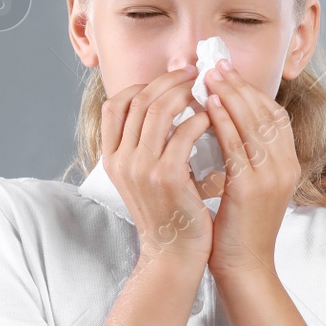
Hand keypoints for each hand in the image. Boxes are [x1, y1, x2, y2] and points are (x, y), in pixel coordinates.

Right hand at [101, 65, 214, 267]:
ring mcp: (141, 168)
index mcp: (111, 158)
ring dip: (185, 93)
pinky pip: (185, 132)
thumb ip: (146, 143)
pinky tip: (214, 117)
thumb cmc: (168, 212)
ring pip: (159, 110)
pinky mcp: (167, 176)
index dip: (141, 85)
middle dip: (168, 80)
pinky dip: (201, 118)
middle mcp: (121, 160)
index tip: (169, 79)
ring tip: (205, 89)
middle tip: (194, 72)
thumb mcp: (144, 176)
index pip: (114, 105)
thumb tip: (166, 102)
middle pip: (139, 100)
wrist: (174, 253)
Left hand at [201, 59, 298, 279]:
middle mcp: (286, 167)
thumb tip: (223, 123)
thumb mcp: (248, 185)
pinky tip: (207, 105)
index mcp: (287, 165)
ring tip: (208, 75)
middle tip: (215, 63)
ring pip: (253, 123)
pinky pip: (237, 145)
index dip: (251, 90)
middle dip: (239, 84)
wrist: (244, 267)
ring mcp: (272, 177)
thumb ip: (244, 156)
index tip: (227, 72)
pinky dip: (223, 121)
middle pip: (265, 112)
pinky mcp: (253, 188)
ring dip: (230, 94)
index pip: (274, 115)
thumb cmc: (239, 228)